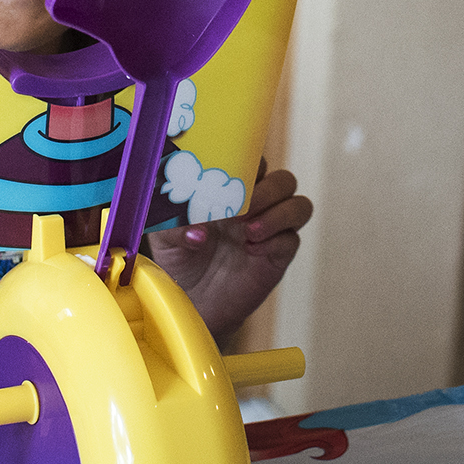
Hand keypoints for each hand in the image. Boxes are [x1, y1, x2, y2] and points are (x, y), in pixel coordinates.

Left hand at [146, 162, 312, 342]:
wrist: (192, 302)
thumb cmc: (180, 261)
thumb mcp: (165, 238)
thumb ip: (175, 226)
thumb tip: (197, 230)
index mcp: (231, 190)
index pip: (253, 161)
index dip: (249, 163)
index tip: (230, 176)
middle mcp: (256, 205)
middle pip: (283, 180)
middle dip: (267, 190)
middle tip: (243, 209)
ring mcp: (270, 229)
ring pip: (298, 205)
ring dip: (278, 214)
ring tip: (248, 231)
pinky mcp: (278, 256)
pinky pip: (292, 240)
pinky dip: (275, 241)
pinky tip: (252, 250)